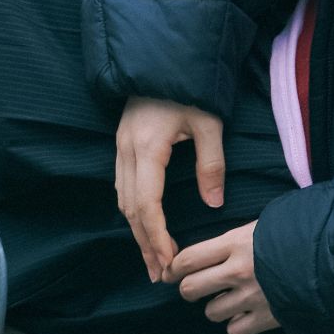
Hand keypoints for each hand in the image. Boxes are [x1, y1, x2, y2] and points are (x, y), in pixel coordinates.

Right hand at [114, 95, 225, 281]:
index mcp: (147, 148)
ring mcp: (120, 148)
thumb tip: (212, 203)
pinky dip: (132, 213)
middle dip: (144, 244)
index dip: (156, 236)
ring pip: (122, 200)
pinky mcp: (122, 145)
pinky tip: (144, 226)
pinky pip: (122, 187)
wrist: (162, 58)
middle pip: (130, 209)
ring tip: (153, 259)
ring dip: (137, 231)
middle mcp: (127, 151)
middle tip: (160, 274)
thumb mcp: (208, 123)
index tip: (169, 260)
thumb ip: (211, 164)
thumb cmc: (190, 88)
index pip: (147, 204)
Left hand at [173, 221, 279, 333]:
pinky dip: (236, 325)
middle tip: (195, 287)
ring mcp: (251, 297)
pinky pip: (234, 330)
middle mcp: (237, 272)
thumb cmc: (302, 234)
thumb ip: (237, 237)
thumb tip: (218, 245)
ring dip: (215, 307)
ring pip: (210, 312)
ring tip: (227, 299)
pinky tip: (244, 314)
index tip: (170, 270)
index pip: (187, 258)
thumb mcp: (265, 224)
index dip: (173, 266)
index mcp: (235, 243)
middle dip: (188, 288)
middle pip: (189, 289)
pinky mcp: (266, 318)